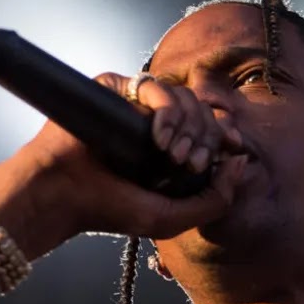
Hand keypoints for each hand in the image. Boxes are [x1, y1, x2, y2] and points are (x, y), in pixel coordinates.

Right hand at [0, 71, 249, 259]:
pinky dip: (166, 110)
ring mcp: (135, 104)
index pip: (210, 127)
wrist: (63, 194)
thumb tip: (240, 160)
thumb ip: (216, 199)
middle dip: (207, 136)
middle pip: (202, 109)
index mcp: (170, 148)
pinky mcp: (115, 88)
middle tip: (188, 163)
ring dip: (188, 126)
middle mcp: (154, 122)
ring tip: (172, 156)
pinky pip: (155, 84)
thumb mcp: (173, 219)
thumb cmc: (111, 209)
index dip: (225, 133)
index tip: (234, 147)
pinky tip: (159, 137)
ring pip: (184, 94)